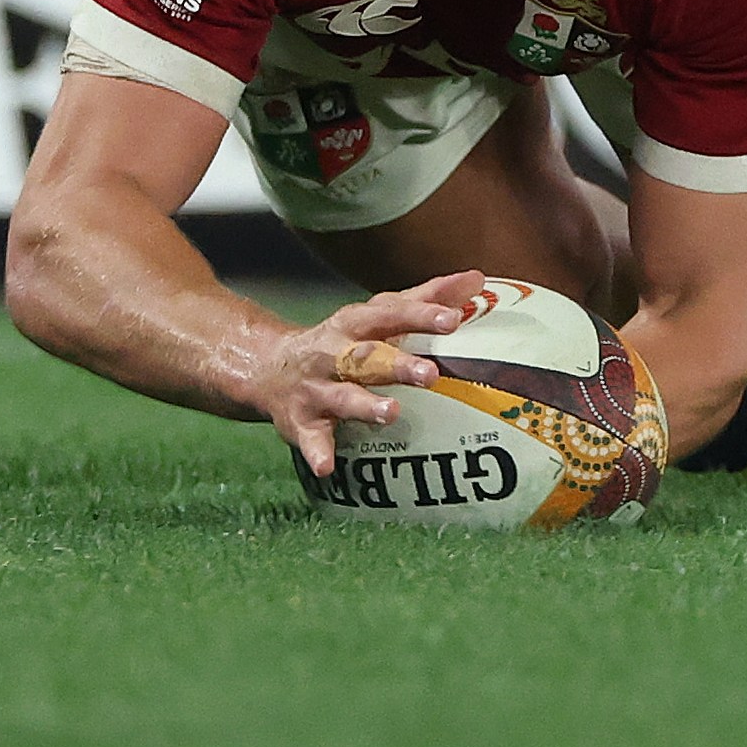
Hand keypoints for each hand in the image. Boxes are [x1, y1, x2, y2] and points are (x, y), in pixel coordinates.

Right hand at [250, 270, 485, 476]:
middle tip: (431, 374)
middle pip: (367, 356)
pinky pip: (310, 439)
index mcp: (357, 322)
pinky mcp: (301, 423)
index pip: (391, 314)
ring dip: (365, 406)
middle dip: (397, 364)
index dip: (421, 316)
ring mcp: (316, 388)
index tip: (453, 319)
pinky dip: (318, 452)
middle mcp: (334, 353)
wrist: (269, 369)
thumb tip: (477, 279)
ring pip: (341, 396)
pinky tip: (328, 467)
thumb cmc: (343, 339)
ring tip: (392, 413)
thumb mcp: (378, 313)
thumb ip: (426, 299)